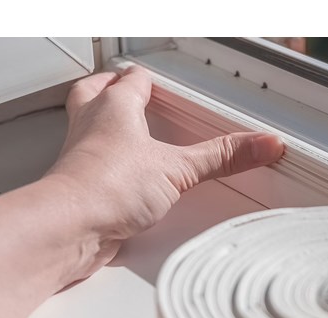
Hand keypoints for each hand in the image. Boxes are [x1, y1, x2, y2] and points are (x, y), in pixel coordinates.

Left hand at [44, 66, 283, 277]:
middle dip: (109, 91)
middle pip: (94, 94)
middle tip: (124, 93)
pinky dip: (104, 170)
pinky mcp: (79, 189)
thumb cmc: (106, 186)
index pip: (130, 81)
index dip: (146, 81)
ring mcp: (80, 157)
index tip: (157, 83)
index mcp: (112, 107)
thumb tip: (259, 144)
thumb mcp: (178, 169)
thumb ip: (220, 158)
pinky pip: (90, 169)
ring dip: (102, 128)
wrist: (68, 227)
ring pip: (86, 129)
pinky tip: (121, 183)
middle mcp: (90, 126)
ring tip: (124, 136)